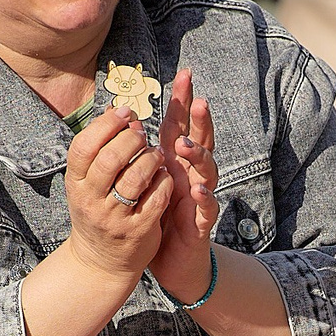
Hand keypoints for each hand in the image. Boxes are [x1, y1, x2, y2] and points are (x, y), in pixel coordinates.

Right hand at [61, 108, 170, 283]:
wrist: (100, 262)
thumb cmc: (97, 210)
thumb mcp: (87, 182)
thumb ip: (99, 150)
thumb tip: (117, 110)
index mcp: (76, 183)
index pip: (84, 146)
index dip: (106, 125)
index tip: (125, 114)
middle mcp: (91, 201)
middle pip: (111, 159)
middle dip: (132, 140)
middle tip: (143, 133)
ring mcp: (114, 218)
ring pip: (136, 178)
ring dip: (151, 159)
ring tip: (157, 154)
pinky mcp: (138, 232)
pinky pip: (156, 199)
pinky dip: (164, 183)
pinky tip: (165, 176)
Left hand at [148, 66, 221, 300]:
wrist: (173, 261)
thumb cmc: (159, 217)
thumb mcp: (147, 182)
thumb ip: (143, 153)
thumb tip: (128, 119)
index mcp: (175, 164)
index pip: (180, 126)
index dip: (183, 101)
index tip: (184, 74)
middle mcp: (190, 175)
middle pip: (200, 141)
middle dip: (200, 121)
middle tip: (198, 100)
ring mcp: (198, 197)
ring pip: (206, 171)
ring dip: (199, 157)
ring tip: (187, 145)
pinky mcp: (200, 223)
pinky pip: (206, 208)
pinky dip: (204, 198)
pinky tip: (197, 189)